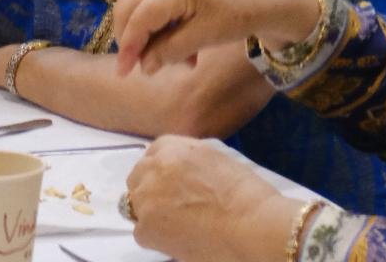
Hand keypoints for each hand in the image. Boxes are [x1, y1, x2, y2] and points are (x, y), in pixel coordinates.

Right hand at [114, 0, 317, 76]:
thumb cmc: (234, 16)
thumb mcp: (201, 38)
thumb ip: (169, 51)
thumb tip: (143, 66)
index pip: (136, 18)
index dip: (127, 47)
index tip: (123, 74)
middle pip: (128, 7)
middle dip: (130, 39)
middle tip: (139, 67)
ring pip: (139, 9)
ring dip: (148, 38)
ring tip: (173, 62)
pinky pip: (153, 9)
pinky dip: (160, 32)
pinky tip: (184, 54)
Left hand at [124, 135, 290, 261]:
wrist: (250, 224)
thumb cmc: (244, 192)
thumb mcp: (216, 157)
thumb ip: (189, 158)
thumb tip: (180, 171)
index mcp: (174, 147)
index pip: (152, 153)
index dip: (159, 169)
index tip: (168, 182)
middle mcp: (155, 168)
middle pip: (137, 177)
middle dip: (149, 188)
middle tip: (170, 205)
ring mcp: (147, 198)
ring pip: (135, 205)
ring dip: (150, 212)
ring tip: (176, 223)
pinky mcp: (146, 228)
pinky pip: (141, 232)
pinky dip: (156, 237)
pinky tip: (178, 238)